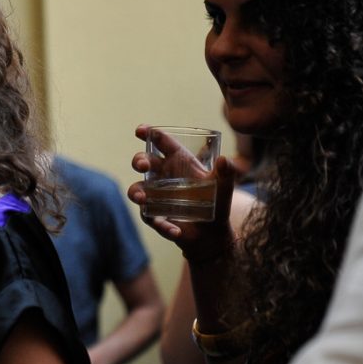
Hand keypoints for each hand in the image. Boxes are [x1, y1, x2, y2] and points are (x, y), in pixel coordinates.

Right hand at [127, 123, 236, 257]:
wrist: (213, 233)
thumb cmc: (216, 202)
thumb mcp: (224, 186)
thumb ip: (226, 173)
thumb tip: (225, 160)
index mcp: (178, 162)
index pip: (161, 143)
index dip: (149, 134)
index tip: (140, 130)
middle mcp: (163, 177)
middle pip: (144, 162)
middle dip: (139, 160)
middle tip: (142, 165)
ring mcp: (156, 197)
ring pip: (138, 190)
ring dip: (137, 192)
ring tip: (142, 198)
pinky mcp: (157, 217)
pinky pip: (153, 220)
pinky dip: (164, 226)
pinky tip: (175, 231)